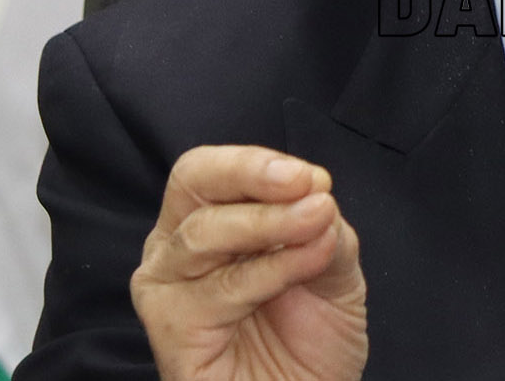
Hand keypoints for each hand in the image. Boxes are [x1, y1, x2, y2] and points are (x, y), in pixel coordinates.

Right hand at [131, 146, 368, 380]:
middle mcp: (178, 249)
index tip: (313, 178)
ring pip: (203, 233)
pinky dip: (268, 272)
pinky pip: (216, 290)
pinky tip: (304, 269)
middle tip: (307, 185)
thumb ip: (326, 227)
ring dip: (270, 224)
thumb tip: (316, 190)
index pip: (213, 171)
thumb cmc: (312, 341)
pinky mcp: (171, 331)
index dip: (258, 164)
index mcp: (211, 222)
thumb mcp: (335, 269)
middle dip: (252, 175)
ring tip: (318, 223)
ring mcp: (169, 290)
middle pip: (192, 183)